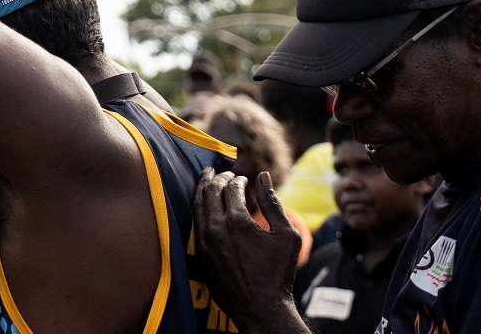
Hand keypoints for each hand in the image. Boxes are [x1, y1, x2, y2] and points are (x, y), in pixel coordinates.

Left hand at [192, 171, 304, 332]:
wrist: (262, 308)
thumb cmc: (278, 273)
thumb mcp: (286, 236)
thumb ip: (273, 203)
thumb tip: (263, 176)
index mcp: (238, 220)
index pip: (230, 188)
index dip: (237, 180)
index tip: (243, 180)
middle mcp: (216, 227)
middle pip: (209, 191)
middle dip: (216, 178)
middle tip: (221, 173)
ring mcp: (205, 241)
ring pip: (197, 205)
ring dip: (201, 188)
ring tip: (207, 178)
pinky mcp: (200, 253)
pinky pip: (194, 222)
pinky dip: (197, 207)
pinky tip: (201, 203)